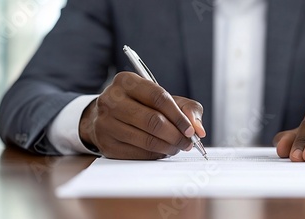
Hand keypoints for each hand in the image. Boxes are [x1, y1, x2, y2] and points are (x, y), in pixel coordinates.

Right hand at [78, 72, 205, 159]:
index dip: (178, 115)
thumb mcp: (164, 98)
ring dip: (169, 147)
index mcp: (127, 81)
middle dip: (176, 135)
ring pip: (146, 140)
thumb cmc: (141, 105)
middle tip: (188, 142)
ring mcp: (106, 123)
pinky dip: (156, 155)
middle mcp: (111, 100)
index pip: (158, 97)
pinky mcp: (107, 144)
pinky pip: (139, 154)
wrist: (109, 117)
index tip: (191, 129)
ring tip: (178, 147)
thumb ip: (187, 108)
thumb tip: (198, 128)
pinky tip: (162, 151)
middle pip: (152, 121)